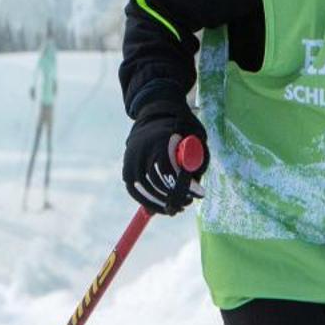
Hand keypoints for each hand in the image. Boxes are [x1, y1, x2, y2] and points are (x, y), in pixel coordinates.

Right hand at [123, 100, 207, 214]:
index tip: (199, 194)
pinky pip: (134, 191)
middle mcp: (140, 150)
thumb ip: (197, 159)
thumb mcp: (194, 136)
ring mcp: (130, 160)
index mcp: (158, 140)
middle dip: (173, 197)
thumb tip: (196, 191)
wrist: (154, 115)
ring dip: (161, 204)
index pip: (167, 170)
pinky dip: (147, 201)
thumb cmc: (179, 128)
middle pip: (155, 183)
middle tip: (188, 203)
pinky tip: (160, 207)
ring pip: (143, 190)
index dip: (183, 186)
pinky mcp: (126, 169)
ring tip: (176, 208)